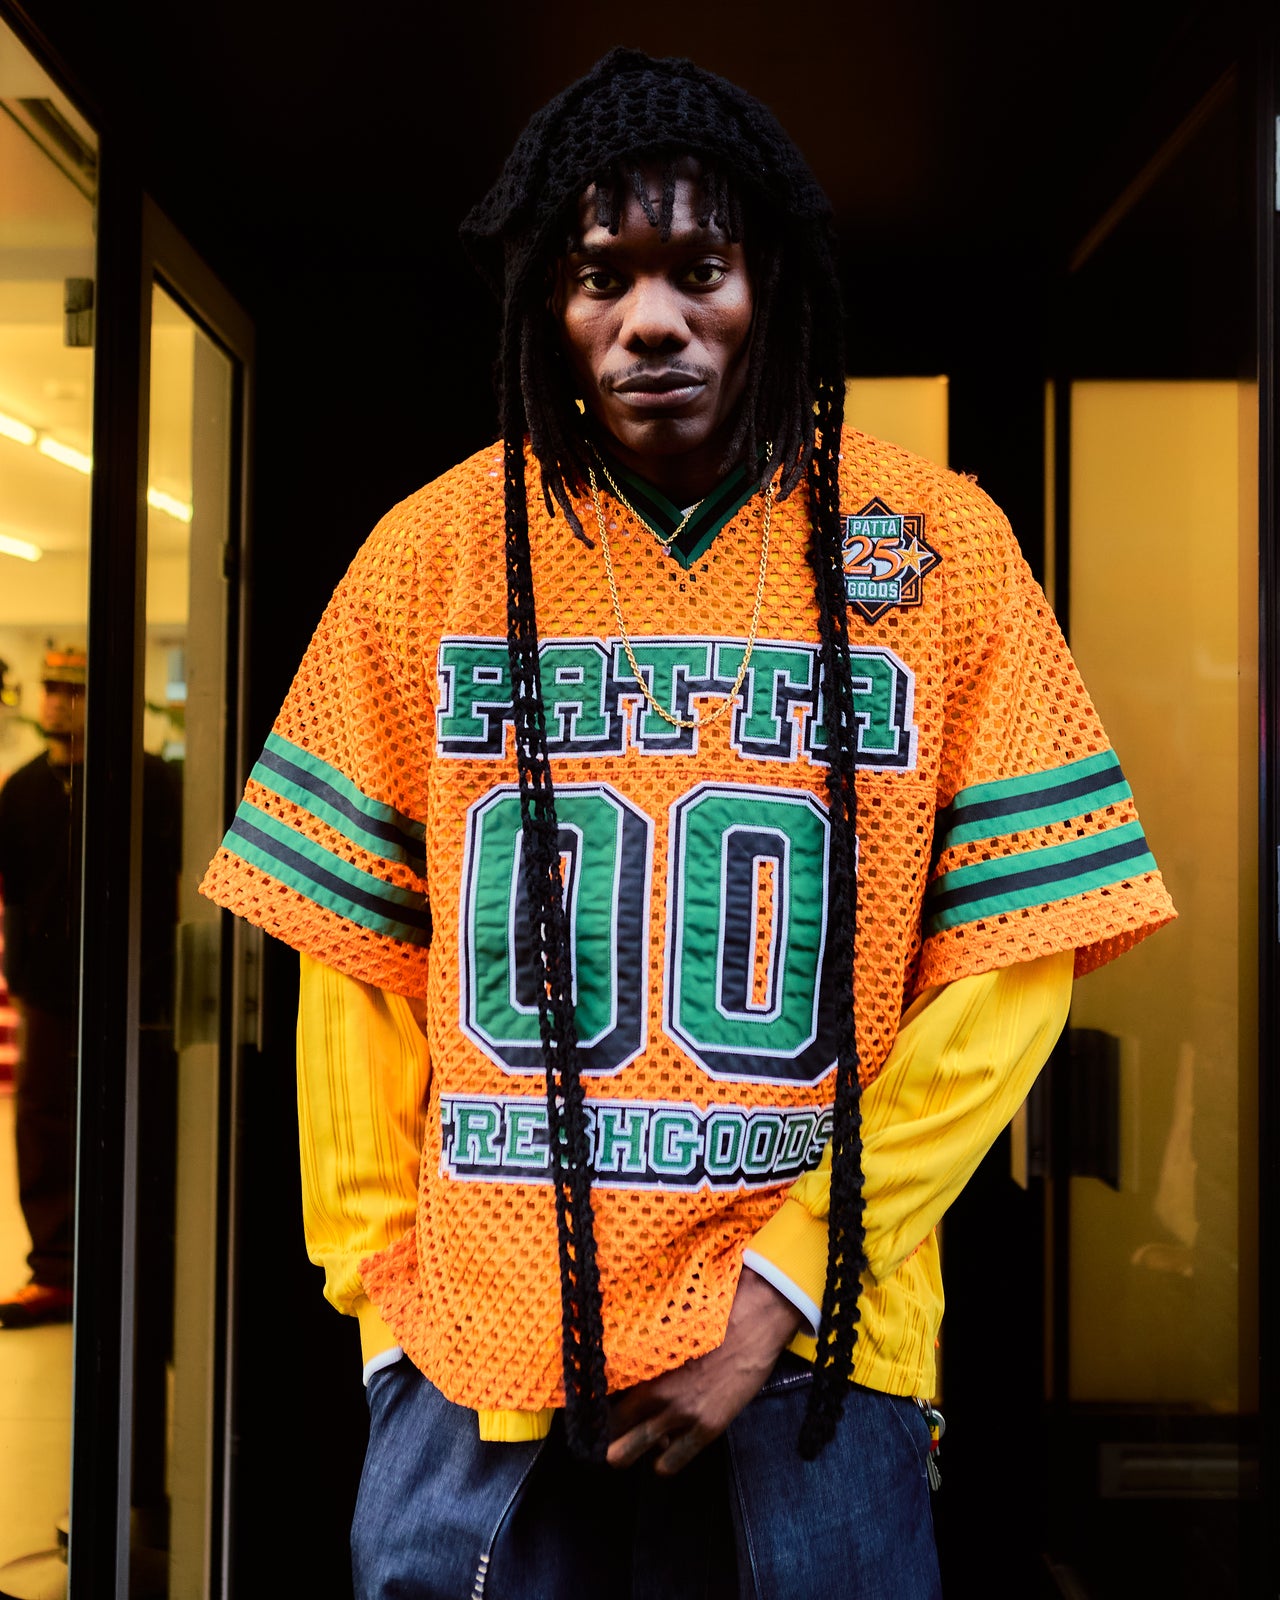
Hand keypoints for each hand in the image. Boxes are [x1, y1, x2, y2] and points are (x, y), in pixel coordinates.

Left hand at [606, 1266, 803, 1475]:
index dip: (595, 1406)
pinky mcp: (705, 1429)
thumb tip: (627, 1377)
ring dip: (630, 1451)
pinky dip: (664, 1461)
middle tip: (611, 1434)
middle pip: (608, 1430)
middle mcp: (654, 1392)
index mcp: (642, 1363)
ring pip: (627, 1453)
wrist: (752, 1323)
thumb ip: (645, 1357)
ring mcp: (678, 1414)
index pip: (600, 1395)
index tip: (594, 1411)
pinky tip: (668, 1448)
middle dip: (606, 1435)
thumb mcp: (668, 1333)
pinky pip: (669, 1463)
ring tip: (640, 1441)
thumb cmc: (711, 1320)